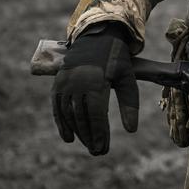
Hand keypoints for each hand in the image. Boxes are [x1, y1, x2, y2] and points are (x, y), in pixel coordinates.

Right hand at [50, 22, 139, 154]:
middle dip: (90, 137)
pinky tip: (69, 138)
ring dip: (77, 133)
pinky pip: (57, 107)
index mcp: (96, 80)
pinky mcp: (58, 83)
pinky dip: (61, 123)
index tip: (103, 149)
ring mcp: (65, 82)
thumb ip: (129, 103)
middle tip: (98, 152)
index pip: (96, 114)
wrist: (95, 36)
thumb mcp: (127, 77)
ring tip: (89, 145)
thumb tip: (131, 131)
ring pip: (68, 114)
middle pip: (81, 117)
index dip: (99, 133)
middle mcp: (77, 82)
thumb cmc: (116, 58)